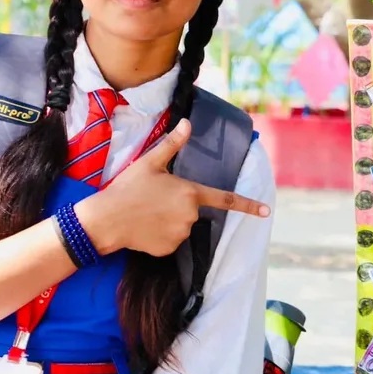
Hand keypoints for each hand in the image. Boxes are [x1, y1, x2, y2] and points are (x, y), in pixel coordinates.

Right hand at [75, 118, 269, 256]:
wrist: (105, 220)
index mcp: (190, 193)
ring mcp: (180, 234)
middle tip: (153, 200)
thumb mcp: (149, 162)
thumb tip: (187, 123)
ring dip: (169, 220)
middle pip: (193, 210)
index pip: (225, 199)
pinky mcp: (168, 250)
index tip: (266, 211)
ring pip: (181, 226)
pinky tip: (144, 228)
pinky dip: (160, 235)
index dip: (248, 205)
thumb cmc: (127, 188)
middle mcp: (190, 215)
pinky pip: (170, 240)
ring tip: (146, 213)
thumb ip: (172, 145)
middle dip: (178, 205)